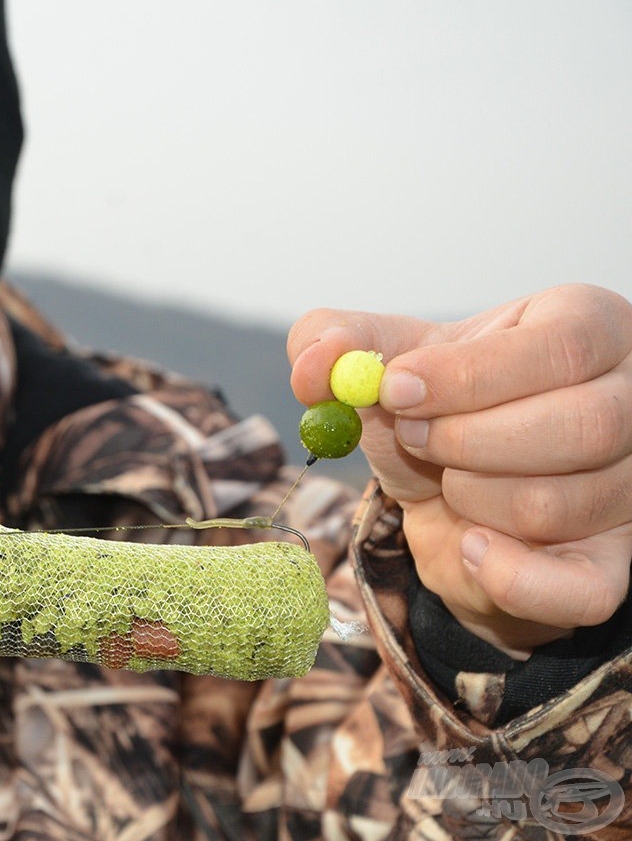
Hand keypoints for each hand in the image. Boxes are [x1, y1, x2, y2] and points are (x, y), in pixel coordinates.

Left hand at [288, 283, 631, 657]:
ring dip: (470, 495)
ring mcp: (630, 489)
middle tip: (413, 436)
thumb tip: (317, 361)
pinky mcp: (613, 563)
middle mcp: (631, 403)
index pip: (562, 347)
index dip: (470, 375)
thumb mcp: (377, 359)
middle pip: (581, 425)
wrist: (445, 492)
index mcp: (587, 328)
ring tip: (444, 476)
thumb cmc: (430, 408)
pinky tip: (471, 545)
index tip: (395, 389)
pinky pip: (582, 590)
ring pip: (559, 503)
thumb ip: (331, 339)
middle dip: (466, 439)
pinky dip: (511, 577)